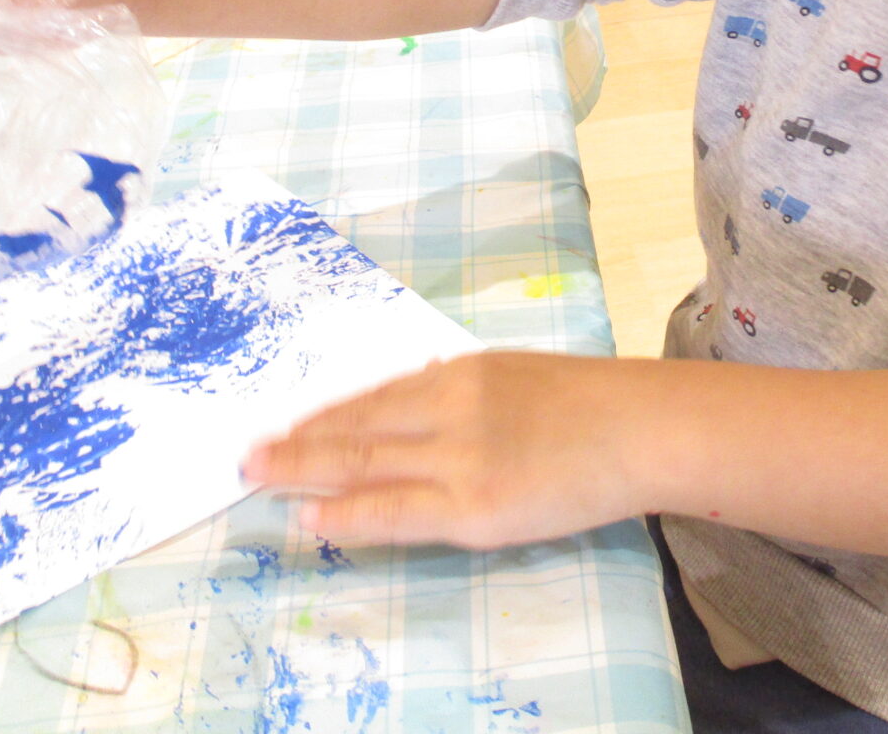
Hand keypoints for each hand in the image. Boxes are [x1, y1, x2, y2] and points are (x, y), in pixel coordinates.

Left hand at [242, 351, 653, 549]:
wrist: (641, 429)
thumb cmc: (589, 404)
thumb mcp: (515, 375)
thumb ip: (462, 390)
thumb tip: (410, 400)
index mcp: (461, 372)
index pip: (374, 395)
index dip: (324, 414)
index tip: (286, 423)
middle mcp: (449, 409)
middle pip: (355, 427)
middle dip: (296, 441)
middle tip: (246, 452)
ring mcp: (458, 460)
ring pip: (364, 465)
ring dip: (305, 472)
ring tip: (260, 478)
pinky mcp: (474, 508)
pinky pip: (396, 513)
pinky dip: (348, 514)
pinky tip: (313, 516)